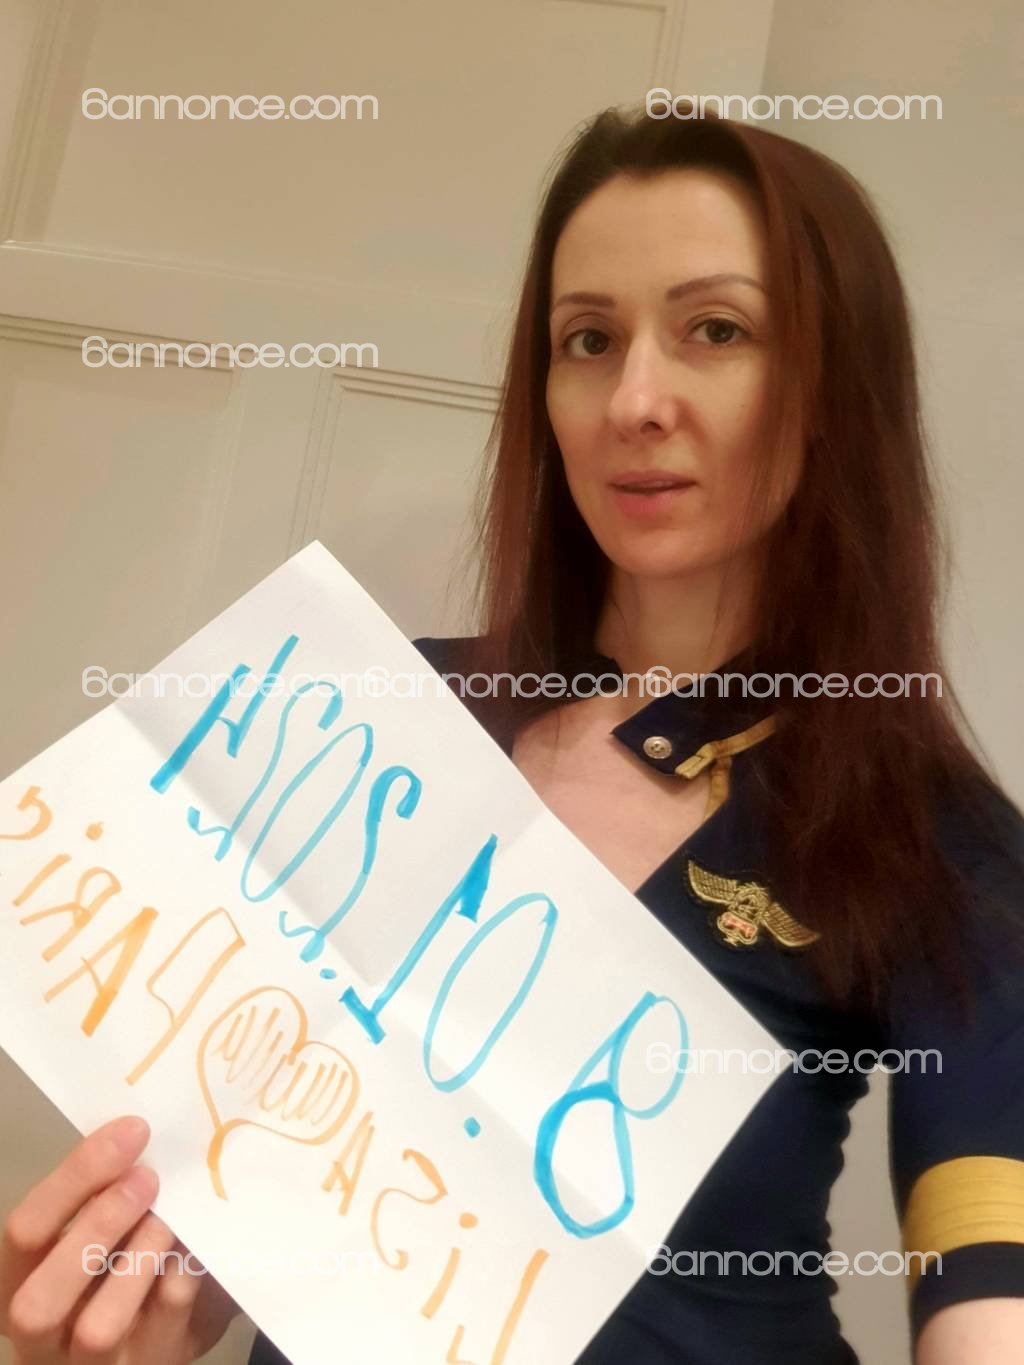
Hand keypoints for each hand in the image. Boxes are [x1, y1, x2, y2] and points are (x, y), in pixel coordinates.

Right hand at [1, 1114, 240, 1362]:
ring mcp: (94, 1363)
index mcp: (26, 1279)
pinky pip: (165, 1329)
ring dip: (140, 1261)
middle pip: (39, 1299)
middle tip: (148, 1177)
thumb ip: (105, 1193)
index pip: (25, 1231)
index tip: (132, 1130)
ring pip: (98, 1327)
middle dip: (96, 1228)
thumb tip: (140, 1132)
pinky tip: (201, 1245)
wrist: (162, 1330)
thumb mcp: (99, 1230)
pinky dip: (185, 1280)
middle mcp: (46, 1331)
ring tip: (172, 1217)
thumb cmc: (119, 1263)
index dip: (75, 1178)